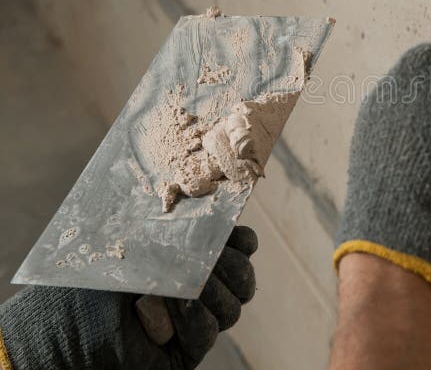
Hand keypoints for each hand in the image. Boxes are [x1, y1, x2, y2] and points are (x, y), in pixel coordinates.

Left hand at [0, 226, 257, 369]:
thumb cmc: (93, 277)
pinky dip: (191, 318)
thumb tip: (210, 203)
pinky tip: (163, 309)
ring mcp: (194, 321)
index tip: (233, 235)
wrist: (61, 325)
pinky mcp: (185, 352)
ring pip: (232, 307)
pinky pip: (207, 332)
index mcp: (192, 257)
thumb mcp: (135, 239)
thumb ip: (173, 224)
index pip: (240, 247)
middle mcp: (200, 289)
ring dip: (210, 293)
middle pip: (243, 278)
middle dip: (232, 267)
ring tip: (178, 287)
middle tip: (210, 261)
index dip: (242, 241)